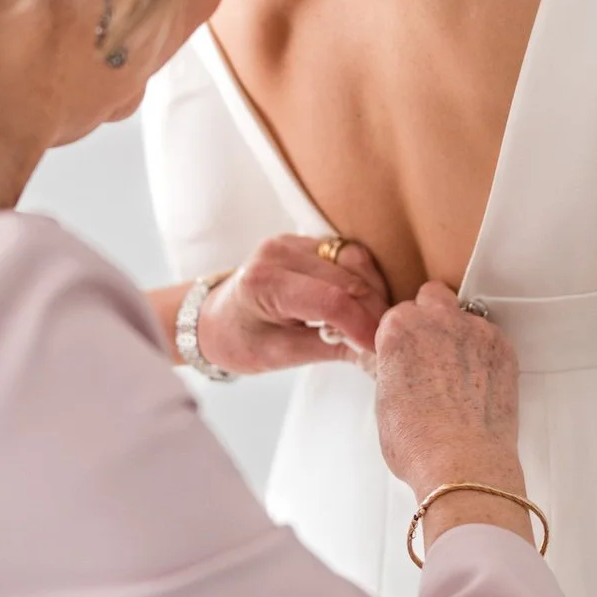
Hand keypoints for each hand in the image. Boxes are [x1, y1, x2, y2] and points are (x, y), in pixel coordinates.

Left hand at [152, 236, 389, 376]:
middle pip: (350, 279)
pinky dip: (364, 281)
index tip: (380, 350)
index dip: (363, 326)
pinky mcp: (306, 241)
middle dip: (374, 312)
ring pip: (356, 261)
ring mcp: (293, 240)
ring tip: (373, 326)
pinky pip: (349, 255)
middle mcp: (279, 251)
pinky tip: (363, 306)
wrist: (212, 317)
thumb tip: (377, 354)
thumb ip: (331, 350)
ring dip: (374, 293)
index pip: (331, 301)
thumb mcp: (279, 355)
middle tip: (385, 343)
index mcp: (264, 282)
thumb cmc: (238, 340)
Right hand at [374, 284, 526, 535]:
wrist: (462, 463)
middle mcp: (436, 318)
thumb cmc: (418, 443)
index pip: (398, 315)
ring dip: (460, 333)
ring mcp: (474, 329)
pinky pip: (491, 336)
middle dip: (431, 317)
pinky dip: (485, 352)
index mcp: (398, 328)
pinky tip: (479, 382)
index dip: (403, 338)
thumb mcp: (384, 400)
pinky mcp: (502, 345)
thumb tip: (398, 363)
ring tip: (459, 372)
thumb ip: (391, 366)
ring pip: (465, 314)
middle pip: (432, 298)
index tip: (408, 356)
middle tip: (432, 353)